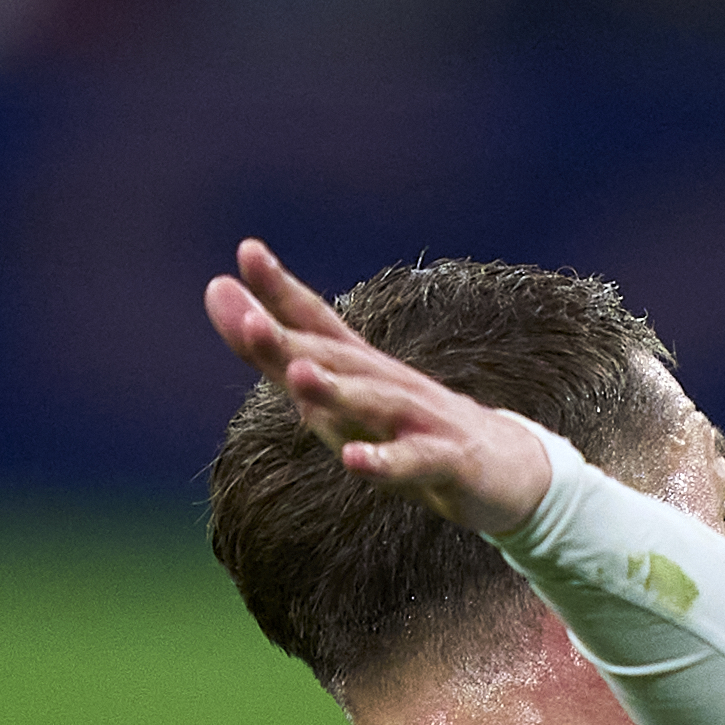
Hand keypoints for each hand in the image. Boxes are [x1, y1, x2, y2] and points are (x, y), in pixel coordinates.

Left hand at [205, 239, 554, 533]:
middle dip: (292, 344)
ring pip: (375, 405)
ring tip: (299, 377)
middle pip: (336, 361)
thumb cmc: (411, 429)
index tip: (248, 252)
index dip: (282, 292)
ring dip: (338, 392)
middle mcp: (389, 385)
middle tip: (249, 321)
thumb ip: (276, 349)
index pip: (319, 325)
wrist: (510, 472)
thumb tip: (215, 289)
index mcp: (362, 369)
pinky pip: (415, 463)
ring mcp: (422, 422)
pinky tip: (353, 461)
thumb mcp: (339, 394)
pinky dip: (386, 462)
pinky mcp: (450, 463)